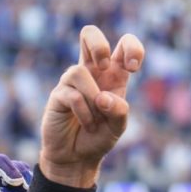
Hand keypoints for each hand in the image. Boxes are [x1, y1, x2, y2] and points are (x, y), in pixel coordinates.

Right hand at [38, 26, 144, 187]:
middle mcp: (92, 73)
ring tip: (94, 121)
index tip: (132, 67)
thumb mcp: (118, 127)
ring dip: (92, 99)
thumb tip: (103, 97)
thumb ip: (119, 111)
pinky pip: (72, 95)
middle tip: (103, 67)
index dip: (131, 48)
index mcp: (113, 76)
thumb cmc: (99, 138)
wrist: (77, 157)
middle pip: (89, 34)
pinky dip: (84, 113)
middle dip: (98, 45)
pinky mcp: (58, 94)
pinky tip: (86, 125)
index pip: (123, 46)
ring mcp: (73, 82)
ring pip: (80, 71)